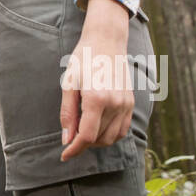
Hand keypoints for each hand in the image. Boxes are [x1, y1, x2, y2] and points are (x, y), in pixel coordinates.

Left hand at [60, 0, 132, 160]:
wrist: (107, 40)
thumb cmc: (84, 58)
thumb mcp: (69, 83)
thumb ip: (68, 113)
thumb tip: (67, 139)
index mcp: (97, 98)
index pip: (87, 136)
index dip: (74, 149)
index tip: (64, 155)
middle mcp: (115, 104)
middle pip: (99, 139)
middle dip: (83, 144)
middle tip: (71, 136)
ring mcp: (126, 104)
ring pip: (112, 137)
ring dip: (97, 141)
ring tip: (83, 131)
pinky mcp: (131, 103)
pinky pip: (123, 129)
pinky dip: (110, 134)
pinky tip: (98, 127)